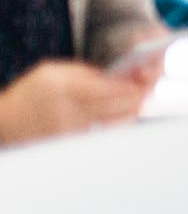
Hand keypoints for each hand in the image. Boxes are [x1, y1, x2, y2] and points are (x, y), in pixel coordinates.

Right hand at [0, 61, 146, 144]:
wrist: (8, 122)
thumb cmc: (31, 93)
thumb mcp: (54, 71)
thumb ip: (87, 73)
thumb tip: (120, 74)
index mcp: (65, 88)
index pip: (110, 89)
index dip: (133, 85)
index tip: (146, 79)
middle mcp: (71, 111)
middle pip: (119, 106)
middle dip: (138, 96)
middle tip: (148, 87)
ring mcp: (75, 130)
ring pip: (117, 121)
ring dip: (133, 109)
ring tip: (139, 98)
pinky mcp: (77, 142)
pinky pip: (107, 131)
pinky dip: (120, 120)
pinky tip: (125, 112)